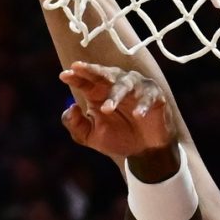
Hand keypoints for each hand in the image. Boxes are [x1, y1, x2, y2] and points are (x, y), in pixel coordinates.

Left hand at [60, 62, 174, 161]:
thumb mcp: (90, 136)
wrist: (143, 151)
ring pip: (125, 84)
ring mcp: (136, 89)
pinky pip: (148, 97)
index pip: (85, 81)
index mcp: (98, 92)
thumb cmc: (117, 137)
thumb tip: (70, 108)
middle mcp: (116, 85)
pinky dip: (143, 105)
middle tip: (79, 68)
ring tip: (107, 109)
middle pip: (104, 74)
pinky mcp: (155, 96)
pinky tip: (137, 115)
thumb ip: (76, 125)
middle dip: (92, 70)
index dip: (76, 76)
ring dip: (115, 95)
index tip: (64, 75)